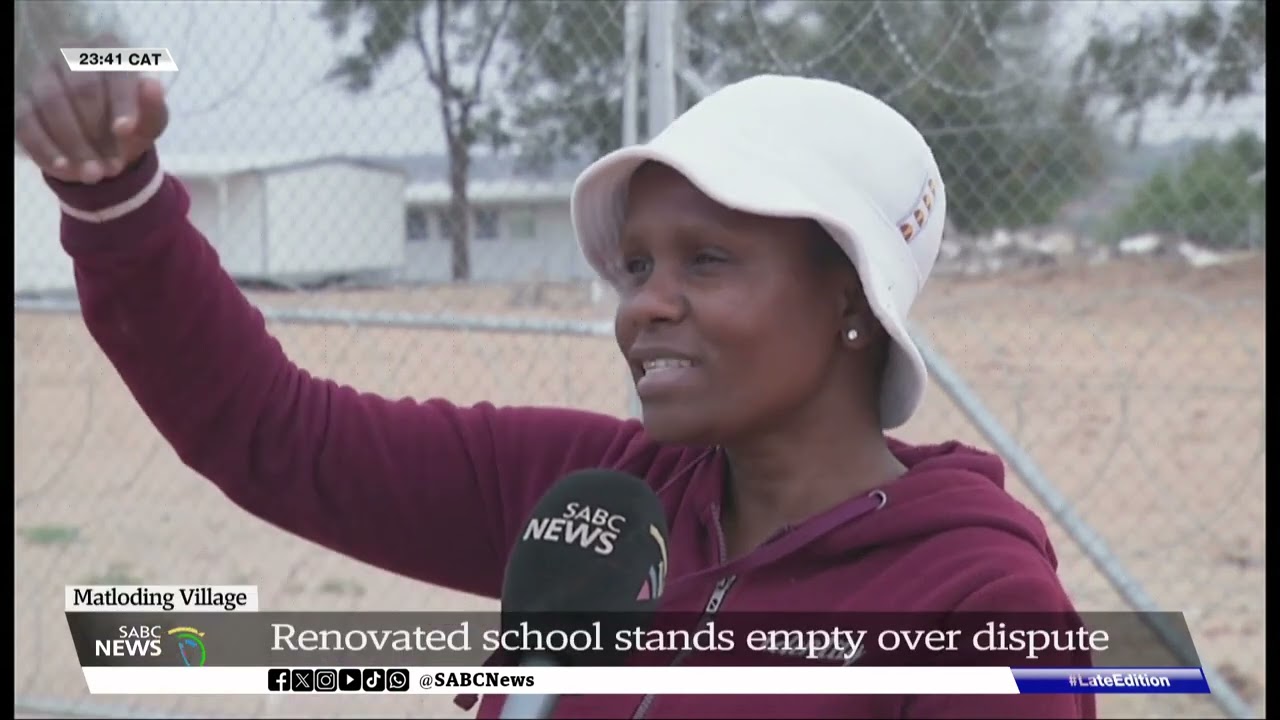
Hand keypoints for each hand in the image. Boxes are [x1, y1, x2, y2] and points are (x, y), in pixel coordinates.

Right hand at [15, 37, 169, 184]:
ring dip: (73, 143)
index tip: (126, 130)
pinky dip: (45, 148)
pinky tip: (63, 168)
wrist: (105, 144)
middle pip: (80, 88)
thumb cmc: (131, 123)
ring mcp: (42, 76)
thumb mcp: (150, 120)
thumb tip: (152, 85)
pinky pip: (26, 122)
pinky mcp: (23, 101)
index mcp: (108, 50)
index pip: (114, 71)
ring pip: (51, 104)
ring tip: (93, 174)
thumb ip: (153, 107)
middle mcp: (70, 54)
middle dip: (97, 131)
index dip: (121, 101)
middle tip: (112, 167)